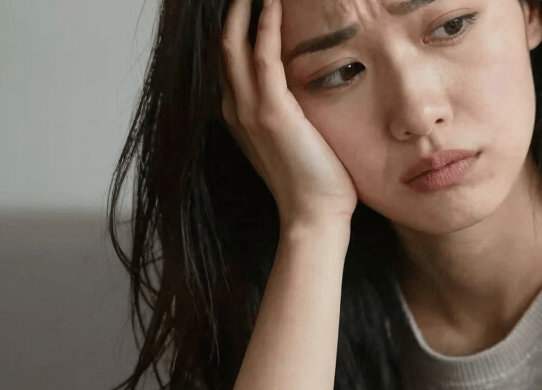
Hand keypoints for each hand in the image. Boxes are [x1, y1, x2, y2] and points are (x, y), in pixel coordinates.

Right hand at [221, 0, 358, 226]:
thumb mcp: (297, 138)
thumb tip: (308, 92)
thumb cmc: (315, 182)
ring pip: (235, 45)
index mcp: (240, 115)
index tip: (250, 2)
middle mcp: (236, 109)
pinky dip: (266, 26)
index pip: (231, 60)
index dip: (238, 27)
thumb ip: (292, 112)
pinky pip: (263, 57)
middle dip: (234, 11)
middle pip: (225, 45)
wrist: (314, 216)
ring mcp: (249, 111)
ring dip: (245, 9)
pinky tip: (274, 4)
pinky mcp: (272, 113)